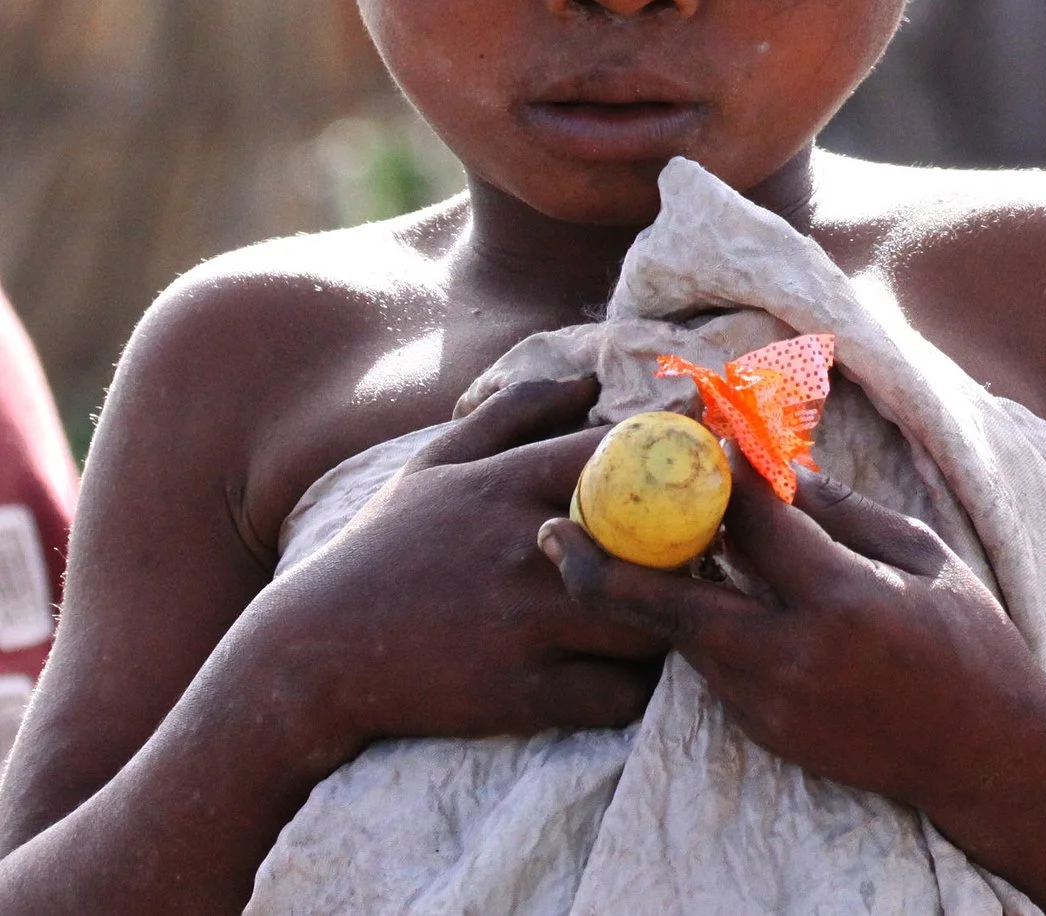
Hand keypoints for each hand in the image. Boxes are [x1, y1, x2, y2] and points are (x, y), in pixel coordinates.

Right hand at [242, 377, 665, 764]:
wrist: (307, 657)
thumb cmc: (380, 551)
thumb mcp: (435, 465)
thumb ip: (514, 412)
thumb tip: (588, 382)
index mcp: (507, 486)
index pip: (621, 451)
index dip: (676, 448)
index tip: (706, 453)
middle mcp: (526, 549)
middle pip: (656, 541)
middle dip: (695, 548)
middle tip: (704, 553)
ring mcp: (526, 625)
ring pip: (649, 622)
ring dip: (671, 622)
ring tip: (672, 615)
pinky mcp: (521, 695)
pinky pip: (618, 695)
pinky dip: (633, 689)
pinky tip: (625, 673)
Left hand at [541, 460, 1045, 814]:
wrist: (982, 754)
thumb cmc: (968, 639)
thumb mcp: (919, 554)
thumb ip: (841, 512)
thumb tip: (776, 467)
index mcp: (843, 599)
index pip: (752, 521)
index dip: (709, 469)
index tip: (677, 425)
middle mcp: (792, 658)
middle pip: (670, 604)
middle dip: (603, 564)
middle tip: (554, 527)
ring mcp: (770, 704)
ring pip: (678, 637)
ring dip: (646, 591)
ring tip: (608, 545)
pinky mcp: (762, 731)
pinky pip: (707, 666)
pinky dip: (689, 624)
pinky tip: (683, 590)